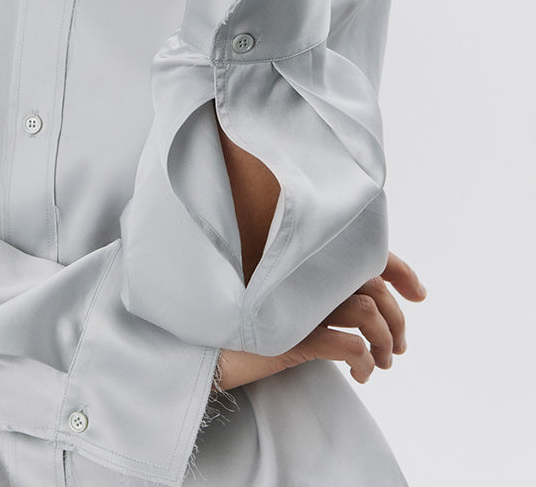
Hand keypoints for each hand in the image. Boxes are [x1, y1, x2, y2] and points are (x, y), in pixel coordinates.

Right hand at [215, 250, 426, 391]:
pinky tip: (360, 374)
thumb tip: (366, 304)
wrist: (209, 348)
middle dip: (396, 318)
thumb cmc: (245, 324)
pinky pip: (351, 344)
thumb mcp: (286, 298)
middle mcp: (305, 272)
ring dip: (384, 341)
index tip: (418, 293)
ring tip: (381, 363)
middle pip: (373, 285)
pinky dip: (364, 360)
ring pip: (369, 312)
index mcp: (304, 259)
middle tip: (399, 346)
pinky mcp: (296, 332)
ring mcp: (300, 300)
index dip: (399, 269)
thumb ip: (317, 288)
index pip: (364, 252)